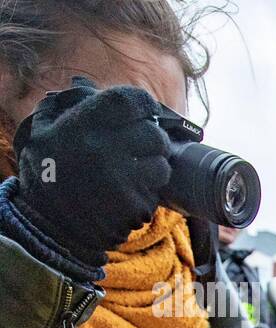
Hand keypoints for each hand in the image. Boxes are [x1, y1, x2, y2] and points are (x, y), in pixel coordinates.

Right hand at [11, 78, 171, 267]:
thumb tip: (86, 85)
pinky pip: (156, 196)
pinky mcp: (132, 207)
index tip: (148, 110)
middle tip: (144, 148)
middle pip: (155, 135)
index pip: (130, 100)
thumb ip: (64, 106)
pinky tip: (127, 198)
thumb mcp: (43, 132)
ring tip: (136, 175)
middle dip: (154, 141)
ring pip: (162, 167)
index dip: (145, 104)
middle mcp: (103, 149)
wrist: (44, 224)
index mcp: (82, 125)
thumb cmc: (46, 173)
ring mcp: (121, 180)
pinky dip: (146, 198)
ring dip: (155, 171)